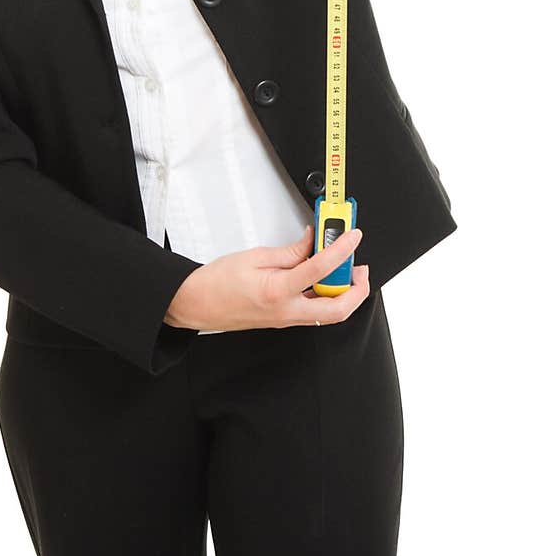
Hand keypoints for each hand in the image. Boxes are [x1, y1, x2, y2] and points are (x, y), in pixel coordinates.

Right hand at [164, 224, 369, 331]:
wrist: (196, 304)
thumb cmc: (217, 282)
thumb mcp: (255, 257)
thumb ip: (290, 251)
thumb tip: (312, 242)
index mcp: (278, 291)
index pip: (321, 270)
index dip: (342, 250)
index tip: (353, 236)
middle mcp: (286, 311)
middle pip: (338, 309)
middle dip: (357, 289)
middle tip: (359, 266)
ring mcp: (287, 319)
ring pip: (329, 314)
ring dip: (344, 293)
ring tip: (344, 269)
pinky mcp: (284, 319)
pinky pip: (315, 312)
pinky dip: (326, 295)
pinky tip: (323, 278)